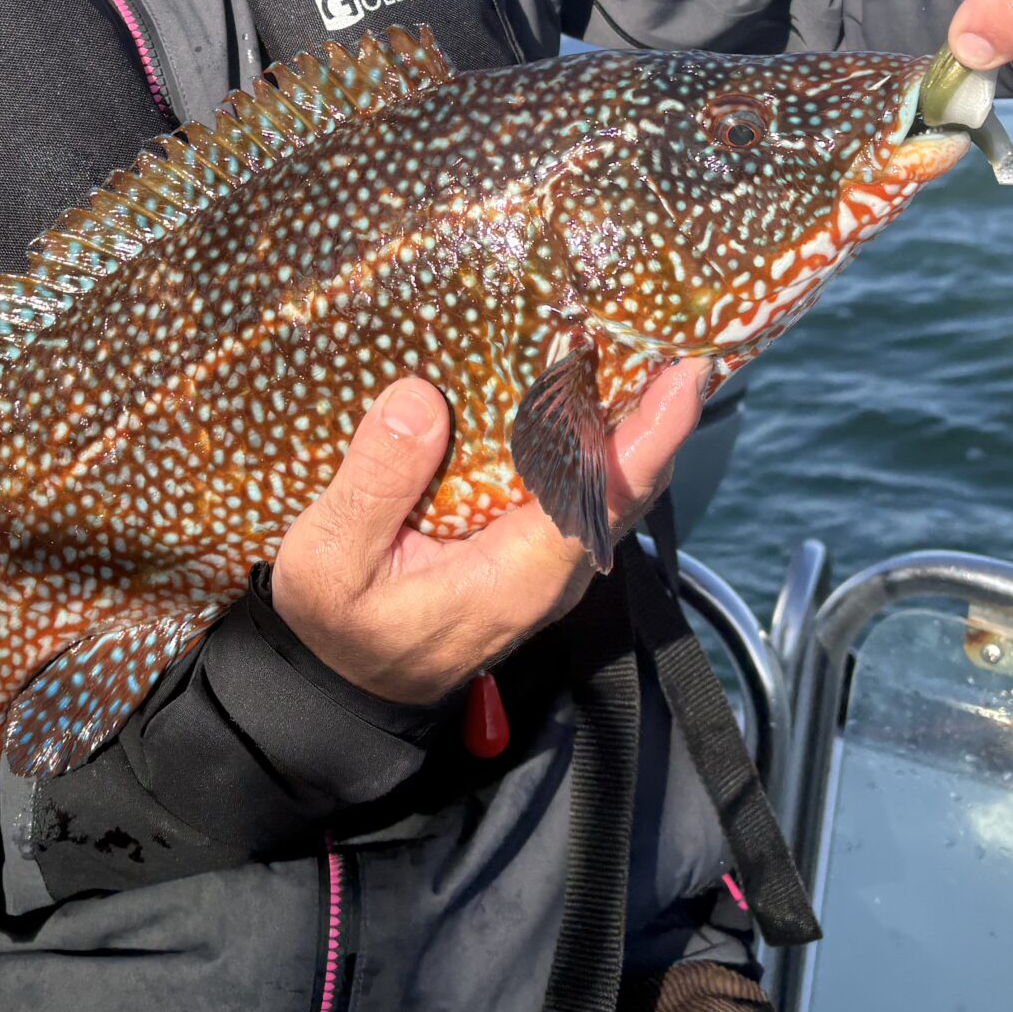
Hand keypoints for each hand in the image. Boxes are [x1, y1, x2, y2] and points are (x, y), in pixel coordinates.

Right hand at [269, 361, 709, 704]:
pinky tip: (585, 387)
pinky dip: (598, 437)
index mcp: (514, 576)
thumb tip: (420, 399)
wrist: (342, 686)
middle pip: (628, 486)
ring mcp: (547, 564)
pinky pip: (584, 490)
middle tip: (670, 325)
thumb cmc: (336, 625)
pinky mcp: (532, 552)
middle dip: (658, 409)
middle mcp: (550, 572)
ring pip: (612, 486)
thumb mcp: (326, 560)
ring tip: (641, 340)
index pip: (603, 499)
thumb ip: (374, 485)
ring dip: (632, 417)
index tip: (686, 374)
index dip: (652, 436)